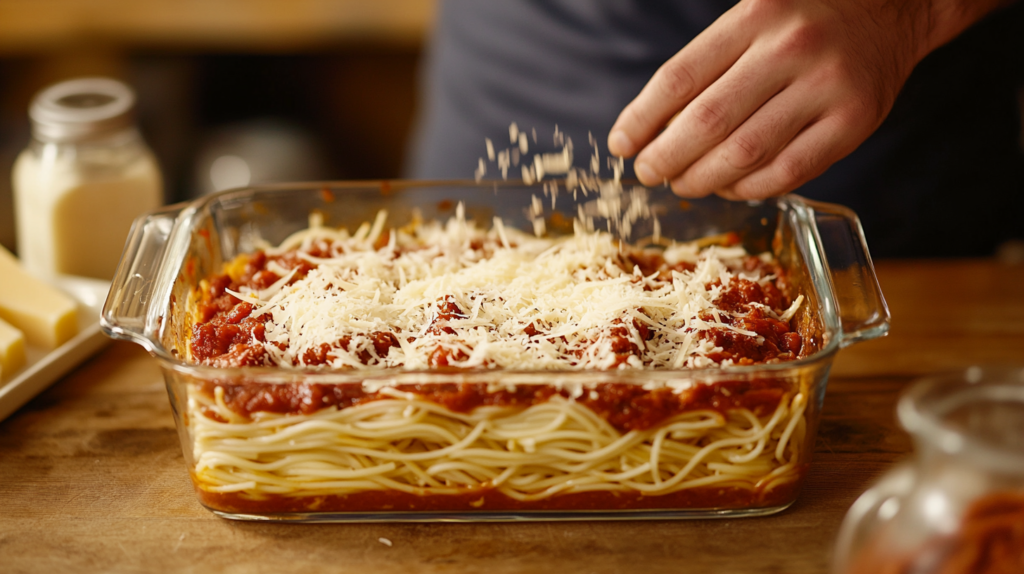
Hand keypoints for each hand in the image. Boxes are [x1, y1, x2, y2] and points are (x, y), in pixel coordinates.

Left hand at [607, 0, 1004, 199]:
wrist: (893, 9)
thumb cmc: (806, 19)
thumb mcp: (755, 17)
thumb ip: (710, 65)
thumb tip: (653, 128)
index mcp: (756, 15)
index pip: (679, 77)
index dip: (642, 119)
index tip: (622, 145)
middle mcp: (791, 48)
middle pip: (707, 121)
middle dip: (666, 157)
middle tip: (649, 172)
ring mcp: (826, 87)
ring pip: (744, 153)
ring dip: (702, 179)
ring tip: (682, 184)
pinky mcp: (854, 122)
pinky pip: (787, 172)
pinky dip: (749, 188)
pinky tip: (729, 187)